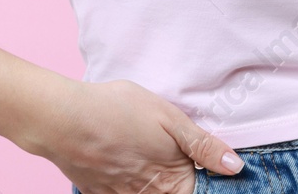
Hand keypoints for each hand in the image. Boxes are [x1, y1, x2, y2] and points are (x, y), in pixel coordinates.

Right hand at [39, 77, 243, 193]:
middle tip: (167, 150)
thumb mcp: (168, 119)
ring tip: (143, 151)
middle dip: (182, 178)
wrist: (62, 119)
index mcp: (172, 182)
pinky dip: (129, 181)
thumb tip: (235, 167)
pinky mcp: (98, 193)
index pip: (202, 193)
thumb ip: (202, 145)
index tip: (209, 166)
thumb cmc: (117, 111)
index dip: (209, 179)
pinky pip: (122, 193)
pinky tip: (122, 158)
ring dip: (154, 181)